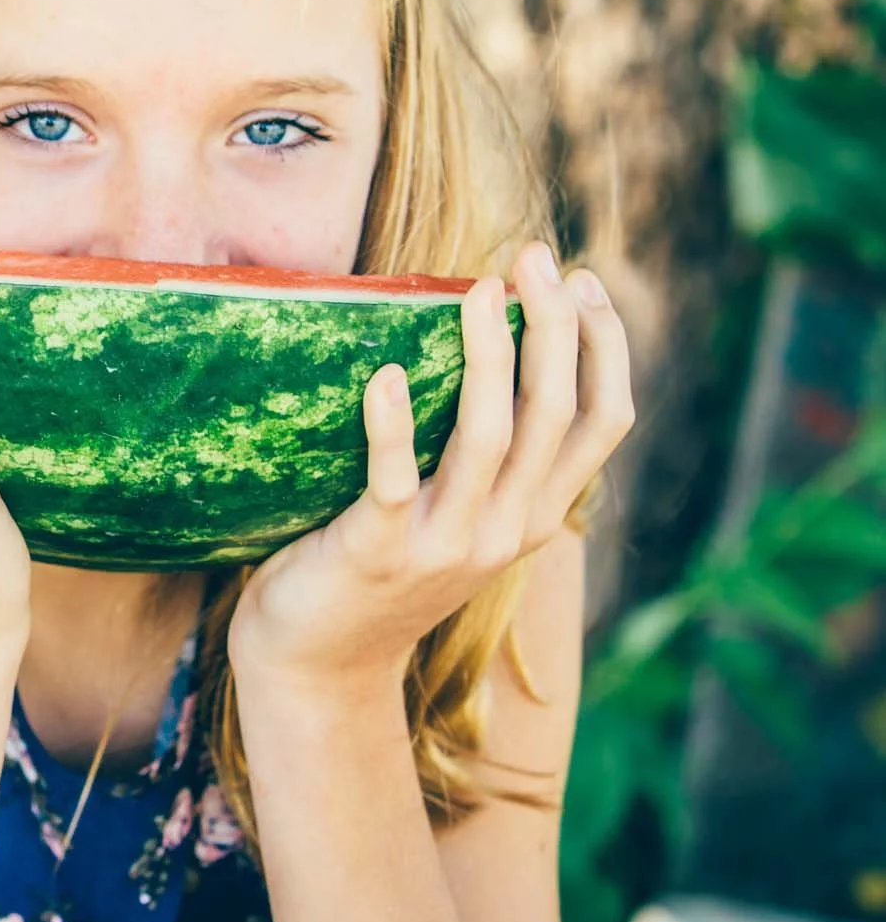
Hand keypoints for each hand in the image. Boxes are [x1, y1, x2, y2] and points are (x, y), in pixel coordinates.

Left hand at [229, 242, 634, 693]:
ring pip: (490, 436)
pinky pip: (394, 480)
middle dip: (553, 325)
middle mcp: (507, 530)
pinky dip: (394, 425)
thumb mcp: (454, 513)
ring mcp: (447, 544)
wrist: (315, 665)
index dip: (605, 346)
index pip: (604, 420)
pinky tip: (388, 375)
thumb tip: (490, 346)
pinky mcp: (379, 552)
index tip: (585, 280)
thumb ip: (484, 456)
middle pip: (557, 412)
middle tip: (531, 255)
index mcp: (535, 514)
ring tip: (477, 291)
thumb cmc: (373, 568)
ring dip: (488, 355)